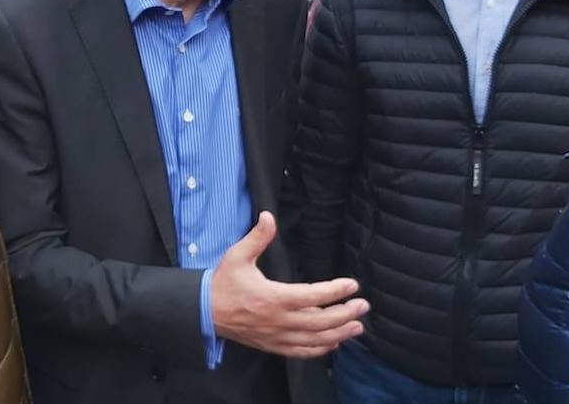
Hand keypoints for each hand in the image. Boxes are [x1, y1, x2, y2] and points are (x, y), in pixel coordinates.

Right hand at [210, 211, 367, 358]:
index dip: (335, 291)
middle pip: (320, 321)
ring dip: (339, 334)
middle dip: (345, 314)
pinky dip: (320, 350)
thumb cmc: (222, 283)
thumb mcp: (237, 256)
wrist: (204, 311)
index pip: (312, 296)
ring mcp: (276, 336)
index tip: (352, 285)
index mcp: (273, 297)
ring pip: (314, 340)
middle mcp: (278, 320)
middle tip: (363, 306)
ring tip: (357, 327)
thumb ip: (257, 237)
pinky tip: (333, 344)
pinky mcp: (272, 345)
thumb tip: (268, 216)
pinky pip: (300, 352)